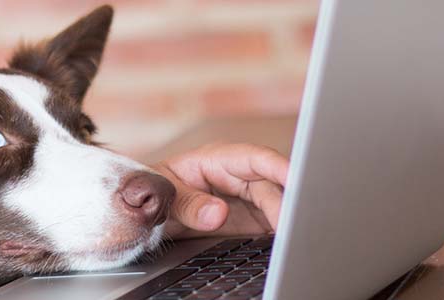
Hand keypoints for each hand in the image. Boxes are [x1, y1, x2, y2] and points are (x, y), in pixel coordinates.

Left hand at [155, 143, 288, 238]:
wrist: (147, 209)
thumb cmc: (156, 190)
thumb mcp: (166, 195)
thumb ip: (188, 204)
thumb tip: (217, 214)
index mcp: (219, 160)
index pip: (254, 158)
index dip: (277, 166)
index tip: (296, 179)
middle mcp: (239, 177)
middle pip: (271, 187)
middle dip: (284, 205)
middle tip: (291, 227)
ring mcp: (247, 198)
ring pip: (277, 206)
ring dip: (286, 221)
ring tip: (294, 239)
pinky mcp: (251, 219)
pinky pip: (271, 224)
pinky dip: (279, 234)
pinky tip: (286, 245)